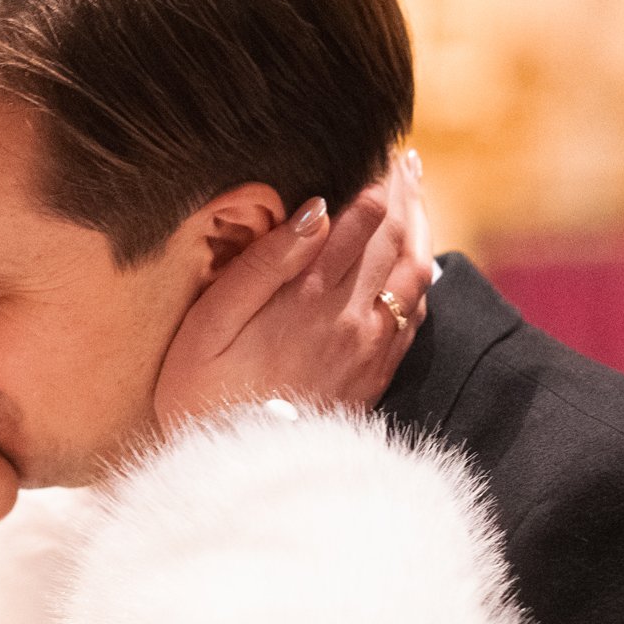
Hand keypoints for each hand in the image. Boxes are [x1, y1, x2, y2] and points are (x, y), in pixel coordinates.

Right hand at [154, 149, 433, 425]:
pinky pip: (414, 317)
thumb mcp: (210, 324)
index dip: (377, 181)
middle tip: (404, 159)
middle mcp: (352, 319)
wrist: (233, 473)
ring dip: (419, 229)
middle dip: (403, 194)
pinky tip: (417, 262)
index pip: (362, 220)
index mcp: (310, 297)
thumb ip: (262, 265)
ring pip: (414, 274)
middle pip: (394, 240)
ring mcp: (370, 350)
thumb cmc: (202, 394)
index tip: (383, 150)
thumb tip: (314, 211)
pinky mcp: (375, 377)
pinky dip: (420, 279)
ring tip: (416, 195)